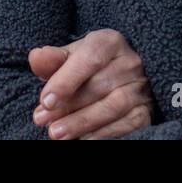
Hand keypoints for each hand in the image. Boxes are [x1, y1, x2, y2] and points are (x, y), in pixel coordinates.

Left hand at [28, 28, 155, 139]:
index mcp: (110, 42)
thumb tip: (36, 57)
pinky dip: (103, 134)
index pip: (89, 58)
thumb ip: (53, 59)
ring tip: (56, 134)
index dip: (66, 80)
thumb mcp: (71, 56)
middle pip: (99, 86)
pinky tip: (82, 140)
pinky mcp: (145, 111)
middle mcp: (131, 62)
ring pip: (112, 107)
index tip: (45, 101)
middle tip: (42, 120)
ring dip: (82, 122)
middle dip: (68, 106)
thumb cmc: (88, 65)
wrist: (118, 75)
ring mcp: (140, 88)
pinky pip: (127, 125)